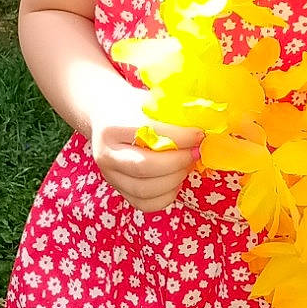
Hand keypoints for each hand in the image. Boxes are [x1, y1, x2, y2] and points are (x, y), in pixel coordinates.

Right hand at [89, 85, 201, 211]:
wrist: (104, 114)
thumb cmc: (133, 107)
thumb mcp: (148, 103)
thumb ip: (171, 117)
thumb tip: (203, 134)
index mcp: (112, 127)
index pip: (150, 134)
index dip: (181, 137)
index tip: (199, 134)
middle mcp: (106, 154)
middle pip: (145, 167)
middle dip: (178, 162)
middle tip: (195, 153)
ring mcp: (110, 175)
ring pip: (145, 190)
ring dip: (175, 179)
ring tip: (186, 165)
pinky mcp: (118, 190)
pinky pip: (145, 204)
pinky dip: (166, 196)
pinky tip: (175, 180)